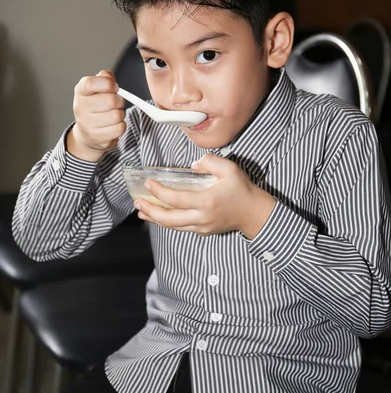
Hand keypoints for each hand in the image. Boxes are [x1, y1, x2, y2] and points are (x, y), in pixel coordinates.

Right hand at [66, 70, 125, 160]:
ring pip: (117, 115)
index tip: (114, 86)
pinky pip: (119, 128)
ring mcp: (87, 124)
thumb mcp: (97, 89)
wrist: (86, 132)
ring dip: (121, 114)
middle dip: (119, 101)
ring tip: (114, 114)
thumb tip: (108, 76)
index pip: (90, 83)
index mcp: (80, 92)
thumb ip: (105, 78)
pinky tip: (114, 124)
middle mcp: (80, 107)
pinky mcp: (96, 137)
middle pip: (110, 100)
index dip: (107, 83)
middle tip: (117, 102)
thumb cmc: (95, 106)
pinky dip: (121, 126)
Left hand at [134, 154, 275, 238]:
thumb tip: (193, 165)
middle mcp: (202, 217)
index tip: (148, 183)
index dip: (159, 192)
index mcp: (207, 201)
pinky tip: (159, 216)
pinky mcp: (203, 231)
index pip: (176, 198)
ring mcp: (202, 226)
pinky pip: (181, 228)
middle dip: (150, 211)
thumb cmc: (242, 190)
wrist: (254, 213)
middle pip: (169, 218)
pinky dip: (167, 222)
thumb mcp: (230, 169)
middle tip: (137, 202)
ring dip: (155, 219)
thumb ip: (210, 161)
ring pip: (172, 226)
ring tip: (142, 211)